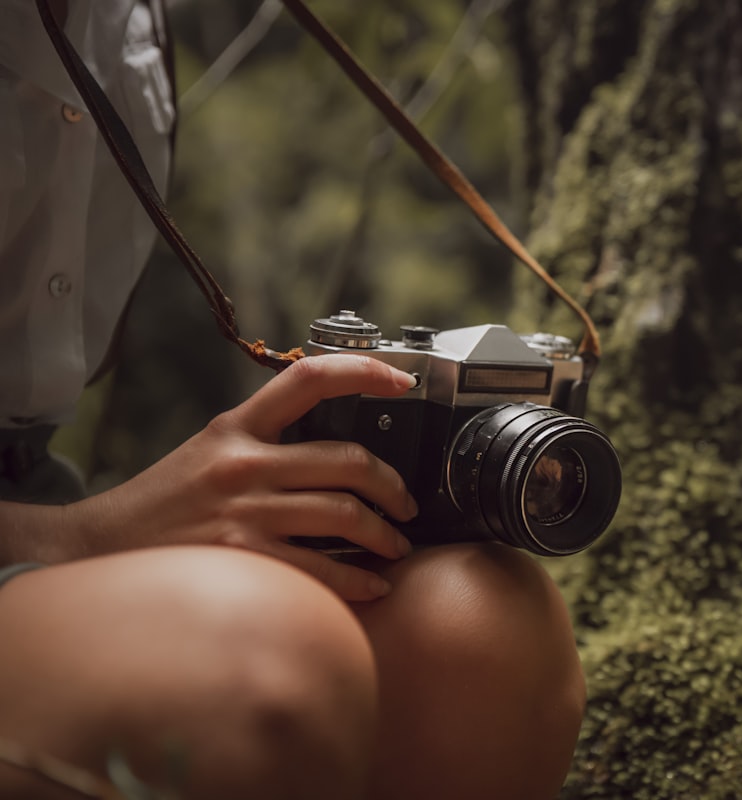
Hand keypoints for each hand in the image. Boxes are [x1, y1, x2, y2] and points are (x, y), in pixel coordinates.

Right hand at [4, 355, 418, 600]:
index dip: (364, 371)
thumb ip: (262, 444)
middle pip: (348, 459)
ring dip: (384, 535)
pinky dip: (357, 581)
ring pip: (343, 513)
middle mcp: (243, 463)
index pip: (309, 379)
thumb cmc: (160, 505)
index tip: (401, 380)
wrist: (91, 549)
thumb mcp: (206, 453)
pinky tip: (373, 586)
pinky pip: (320, 570)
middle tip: (407, 505)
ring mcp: (243, 511)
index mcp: (236, 428)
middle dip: (393, 486)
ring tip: (396, 547)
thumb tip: (328, 454)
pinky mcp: (240, 558)